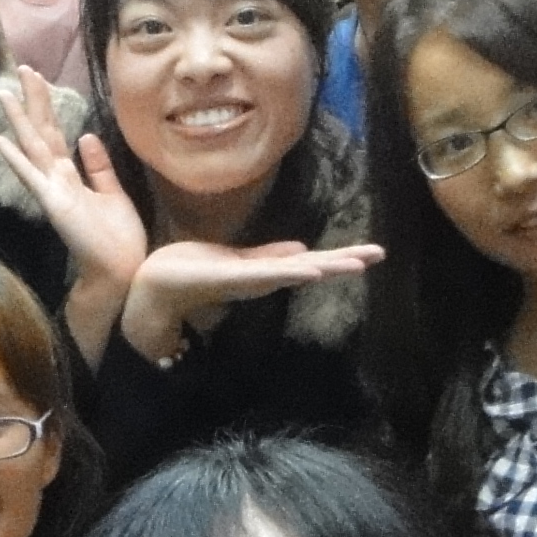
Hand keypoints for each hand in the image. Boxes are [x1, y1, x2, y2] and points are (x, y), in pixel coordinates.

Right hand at [0, 67, 149, 293]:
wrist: (120, 271)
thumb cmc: (118, 239)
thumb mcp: (113, 193)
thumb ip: (98, 166)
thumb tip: (87, 135)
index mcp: (70, 177)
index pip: (55, 134)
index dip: (47, 105)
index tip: (40, 79)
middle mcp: (56, 180)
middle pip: (41, 133)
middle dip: (33, 101)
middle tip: (23, 69)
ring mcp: (52, 191)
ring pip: (33, 148)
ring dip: (18, 121)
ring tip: (4, 94)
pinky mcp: (55, 204)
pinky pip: (33, 177)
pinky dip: (16, 159)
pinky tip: (0, 141)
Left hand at [116, 237, 382, 365]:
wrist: (156, 288)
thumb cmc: (191, 271)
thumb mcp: (237, 260)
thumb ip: (268, 256)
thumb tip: (300, 248)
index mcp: (266, 272)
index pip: (311, 262)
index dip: (342, 257)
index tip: (373, 253)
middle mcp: (263, 279)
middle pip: (313, 267)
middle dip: (346, 261)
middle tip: (380, 255)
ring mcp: (250, 280)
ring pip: (296, 271)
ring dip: (327, 267)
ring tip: (357, 262)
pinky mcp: (233, 279)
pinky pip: (266, 273)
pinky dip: (289, 272)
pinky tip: (310, 270)